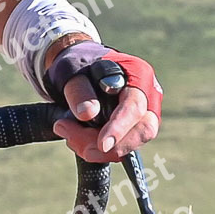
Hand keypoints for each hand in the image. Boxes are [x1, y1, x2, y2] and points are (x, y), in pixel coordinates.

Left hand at [44, 43, 161, 162]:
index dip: (120, 127)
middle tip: (71, 139)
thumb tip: (88, 114)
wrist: (81, 70)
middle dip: (107, 146)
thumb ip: (79, 90)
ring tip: (66, 132)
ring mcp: (143, 115)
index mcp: (139, 74)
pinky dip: (95, 148)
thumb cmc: (79, 65)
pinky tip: (75, 137)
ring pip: (129, 144)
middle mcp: (148, 96)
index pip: (135, 106)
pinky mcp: (132, 130)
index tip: (102, 144)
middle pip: (141, 131)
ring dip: (95, 148)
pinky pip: (119, 147)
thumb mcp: (72, 70)